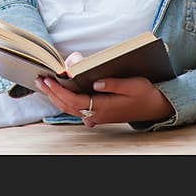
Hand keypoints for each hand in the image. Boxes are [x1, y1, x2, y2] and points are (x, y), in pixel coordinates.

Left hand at [35, 54, 174, 127]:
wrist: (155, 107)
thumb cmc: (144, 93)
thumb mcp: (133, 85)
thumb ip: (113, 84)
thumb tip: (95, 83)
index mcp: (104, 107)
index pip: (74, 100)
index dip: (59, 90)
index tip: (48, 79)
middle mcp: (97, 114)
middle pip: (67, 106)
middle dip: (52, 92)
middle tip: (39, 79)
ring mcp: (97, 116)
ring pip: (70, 108)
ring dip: (55, 97)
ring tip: (44, 84)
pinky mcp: (98, 114)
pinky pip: (76, 109)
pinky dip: (64, 100)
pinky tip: (58, 92)